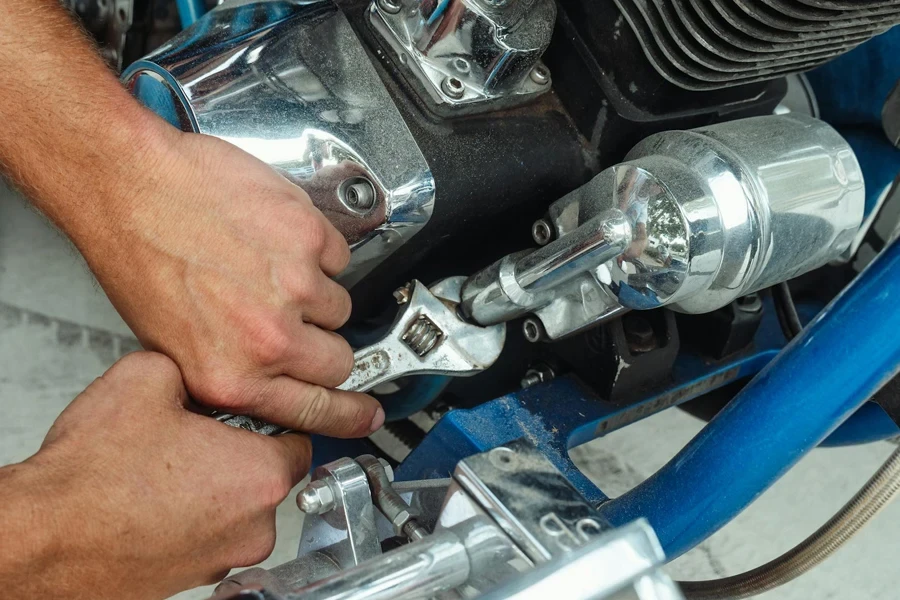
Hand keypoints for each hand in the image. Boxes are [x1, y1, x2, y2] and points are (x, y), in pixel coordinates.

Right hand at [0, 353, 309, 599]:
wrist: (44, 536)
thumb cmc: (93, 475)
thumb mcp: (148, 375)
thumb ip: (193, 365)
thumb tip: (197, 365)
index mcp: (261, 474)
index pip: (299, 433)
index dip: (266, 414)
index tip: (243, 409)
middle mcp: (254, 525)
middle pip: (269, 472)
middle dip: (239, 449)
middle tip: (195, 433)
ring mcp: (225, 557)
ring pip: (238, 506)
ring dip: (213, 484)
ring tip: (165, 467)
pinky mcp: (195, 578)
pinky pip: (209, 533)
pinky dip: (191, 514)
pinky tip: (152, 496)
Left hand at [77, 119, 382, 436]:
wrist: (130, 187)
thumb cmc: (139, 258)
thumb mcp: (173, 347)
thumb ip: (234, 372)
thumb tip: (275, 380)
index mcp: (231, 377)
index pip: (316, 412)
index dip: (349, 415)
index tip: (366, 414)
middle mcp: (268, 339)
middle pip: (340, 361)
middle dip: (323, 344)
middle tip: (297, 320)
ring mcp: (294, 287)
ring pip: (340, 306)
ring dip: (315, 292)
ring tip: (269, 268)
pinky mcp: (308, 237)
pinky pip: (338, 256)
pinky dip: (315, 248)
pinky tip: (273, 238)